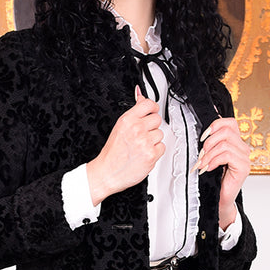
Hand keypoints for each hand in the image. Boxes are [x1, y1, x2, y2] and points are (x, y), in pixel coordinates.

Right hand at [86, 88, 164, 204]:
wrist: (108, 172)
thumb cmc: (112, 153)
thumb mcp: (119, 127)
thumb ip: (133, 112)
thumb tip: (140, 96)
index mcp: (128, 120)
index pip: (148, 104)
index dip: (152, 108)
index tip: (152, 112)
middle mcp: (137, 129)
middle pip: (157, 119)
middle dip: (152, 126)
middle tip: (143, 135)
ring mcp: (145, 142)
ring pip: (160, 134)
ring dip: (154, 140)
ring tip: (141, 146)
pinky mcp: (151, 155)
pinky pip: (162, 147)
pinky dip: (155, 151)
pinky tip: (144, 154)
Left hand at [193, 117, 250, 228]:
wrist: (219, 199)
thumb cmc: (214, 179)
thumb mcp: (210, 157)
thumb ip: (211, 144)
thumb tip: (204, 132)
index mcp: (236, 143)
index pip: (230, 123)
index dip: (215, 125)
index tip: (203, 136)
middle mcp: (243, 148)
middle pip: (227, 131)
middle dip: (209, 142)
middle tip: (201, 155)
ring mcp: (245, 158)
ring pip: (225, 144)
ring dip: (209, 154)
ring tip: (202, 164)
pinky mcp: (244, 167)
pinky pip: (227, 155)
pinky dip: (214, 161)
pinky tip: (208, 169)